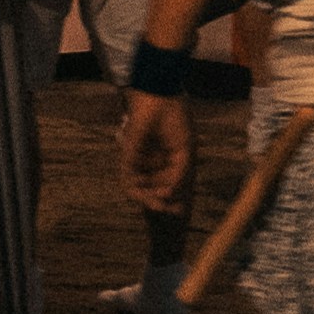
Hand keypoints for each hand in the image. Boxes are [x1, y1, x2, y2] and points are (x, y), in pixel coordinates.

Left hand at [117, 88, 192, 214]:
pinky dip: (140, 192)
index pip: (168, 185)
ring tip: (162, 206)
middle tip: (172, 212)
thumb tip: (171, 196)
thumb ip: (179, 176)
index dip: (174, 200)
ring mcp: (139, 162)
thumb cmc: (176, 122)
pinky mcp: (128, 158)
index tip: (181, 210)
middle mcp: (152, 163)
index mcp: (167, 160)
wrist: (161, 101)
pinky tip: (155, 194)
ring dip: (151, 201)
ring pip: (141, 189)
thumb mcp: (185, 153)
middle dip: (162, 203)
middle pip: (154, 191)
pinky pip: (129, 181)